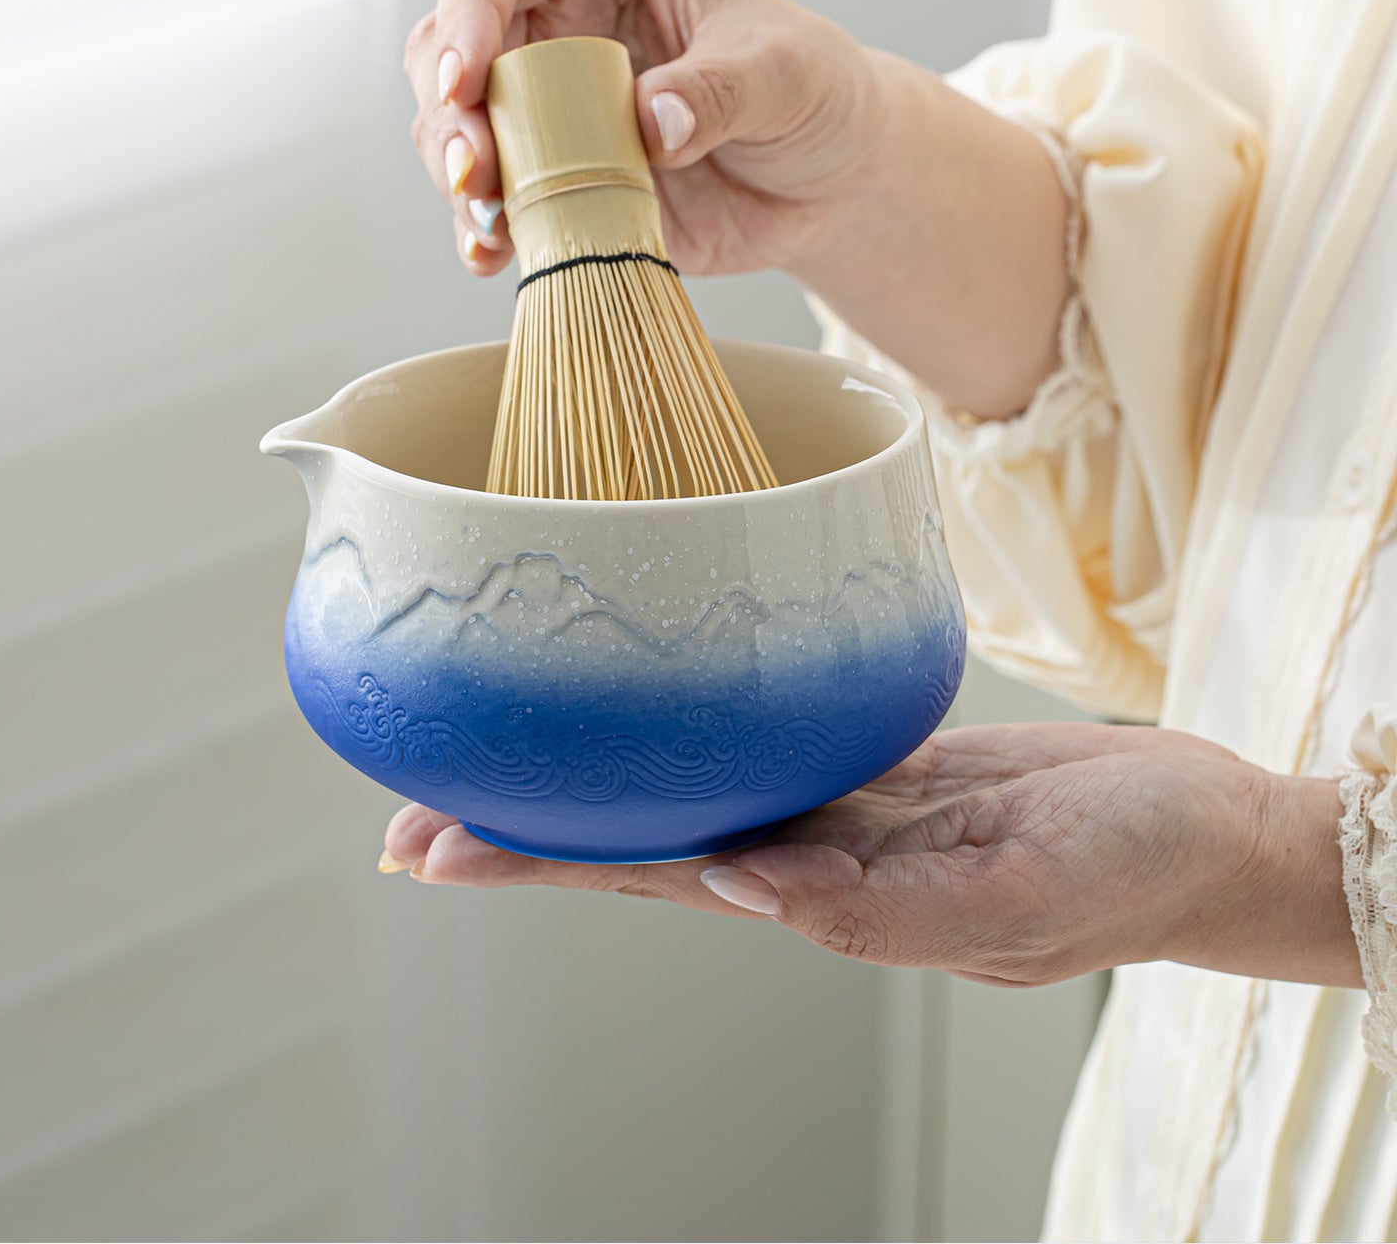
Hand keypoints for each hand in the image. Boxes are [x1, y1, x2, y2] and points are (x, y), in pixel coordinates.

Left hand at [381, 722, 1356, 988]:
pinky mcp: (872, 760)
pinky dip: (691, 726)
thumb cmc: (1133, 870)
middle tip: (414, 811)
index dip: (540, 861)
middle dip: (530, 827)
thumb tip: (748, 887)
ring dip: (597, 775)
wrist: (1203, 829)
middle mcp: (809, 855)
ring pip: (691, 785)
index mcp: (826, 897)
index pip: (651, 877)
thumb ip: (885, 909)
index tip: (432, 846)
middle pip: (641, 838)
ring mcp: (836, 807)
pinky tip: (648, 707)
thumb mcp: (1024, 898)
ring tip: (507, 750)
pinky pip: (761, 740)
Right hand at [402, 0, 1071, 419]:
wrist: (824, 179)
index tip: (465, 82)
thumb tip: (651, 120)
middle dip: (448, 113)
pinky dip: (482, 230)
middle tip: (476, 173)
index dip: (466, 17)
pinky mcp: (546, 174)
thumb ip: (719, 89)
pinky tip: (495, 257)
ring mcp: (538, 100)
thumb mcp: (784, 74)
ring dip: (457, 178)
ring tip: (491, 225)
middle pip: (446, 47)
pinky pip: (487, 200)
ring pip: (449, 125)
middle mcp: (547, 15)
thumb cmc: (809, 91)